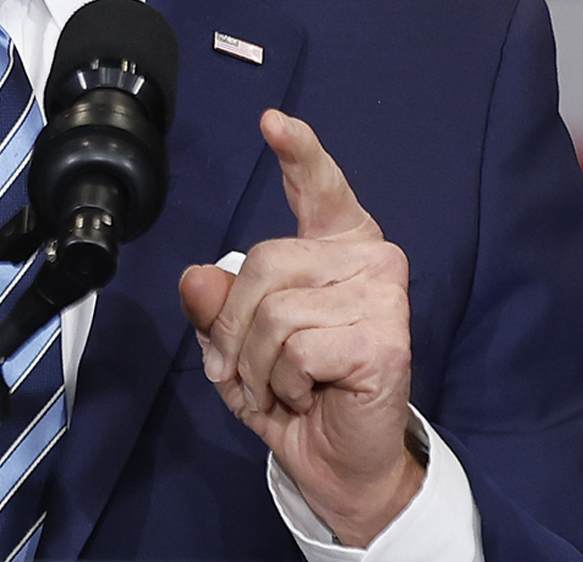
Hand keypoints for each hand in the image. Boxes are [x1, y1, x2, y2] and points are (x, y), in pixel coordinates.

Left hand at [177, 111, 421, 545]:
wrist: (337, 462)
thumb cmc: (295, 391)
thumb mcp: (235, 342)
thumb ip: (215, 302)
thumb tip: (198, 280)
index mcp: (335, 247)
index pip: (319, 188)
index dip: (299, 152)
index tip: (274, 120)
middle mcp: (369, 261)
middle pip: (262, 262)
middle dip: (235, 327)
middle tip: (252, 368)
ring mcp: (382, 298)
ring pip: (273, 311)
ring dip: (257, 363)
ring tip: (286, 384)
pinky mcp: (384, 339)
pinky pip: (294, 349)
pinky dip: (283, 382)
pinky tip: (312, 395)